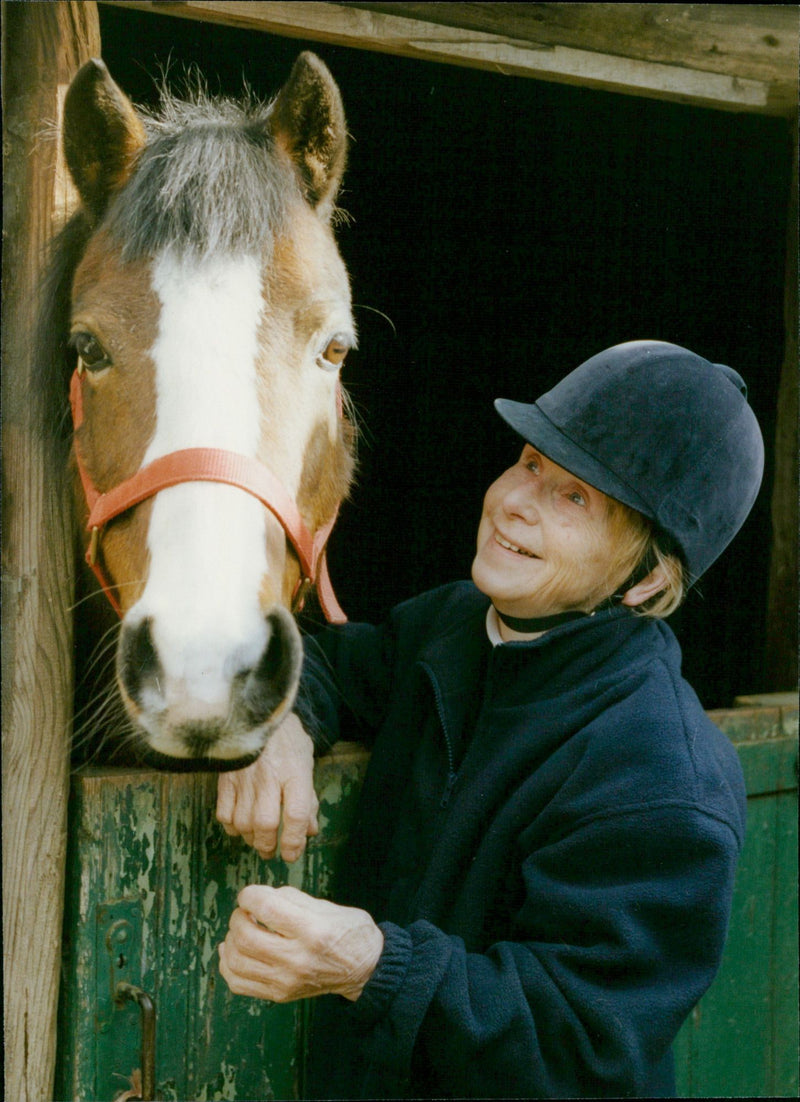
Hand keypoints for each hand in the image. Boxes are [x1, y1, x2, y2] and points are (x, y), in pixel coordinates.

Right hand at [216, 714, 318, 861]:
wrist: (256, 708)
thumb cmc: (285, 735)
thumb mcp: (305, 760)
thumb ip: (308, 796)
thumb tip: (310, 830)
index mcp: (295, 771)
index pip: (296, 815)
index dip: (294, 841)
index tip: (292, 854)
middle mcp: (269, 776)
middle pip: (265, 823)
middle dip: (268, 845)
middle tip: (271, 851)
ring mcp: (244, 777)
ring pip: (243, 822)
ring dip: (250, 838)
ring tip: (257, 840)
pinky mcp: (226, 777)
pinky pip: (224, 813)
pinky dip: (232, 826)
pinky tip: (240, 826)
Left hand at [219, 885, 383, 1002]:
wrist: (366, 970)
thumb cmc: (349, 932)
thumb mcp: (328, 906)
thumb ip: (291, 899)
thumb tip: (261, 897)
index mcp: (312, 931)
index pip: (266, 909)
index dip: (250, 896)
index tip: (250, 894)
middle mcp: (297, 959)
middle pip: (245, 936)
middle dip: (238, 916)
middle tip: (245, 910)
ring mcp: (286, 981)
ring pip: (236, 961)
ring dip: (230, 938)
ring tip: (240, 928)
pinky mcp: (279, 995)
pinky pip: (238, 983)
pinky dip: (227, 965)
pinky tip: (232, 950)